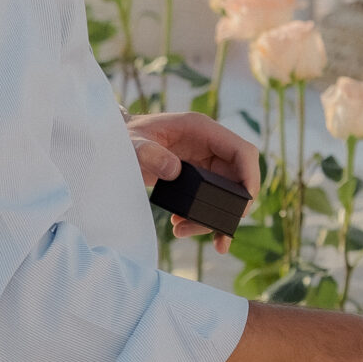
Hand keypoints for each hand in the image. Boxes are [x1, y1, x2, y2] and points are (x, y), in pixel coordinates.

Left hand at [127, 111, 259, 251]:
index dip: (250, 176)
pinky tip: (183, 227)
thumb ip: (149, 153)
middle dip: (231, 206)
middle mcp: (208, 145)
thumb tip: (174, 171)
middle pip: (237, 177)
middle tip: (218, 232)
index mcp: (201, 129)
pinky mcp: (195, 176)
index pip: (242, 150)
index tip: (246, 203)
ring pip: (224, 192)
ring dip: (212, 216)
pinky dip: (202, 216)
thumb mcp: (131, 143)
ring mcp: (204, 161)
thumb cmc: (123, 137)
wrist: (112, 142)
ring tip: (183, 231)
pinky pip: (209, 198)